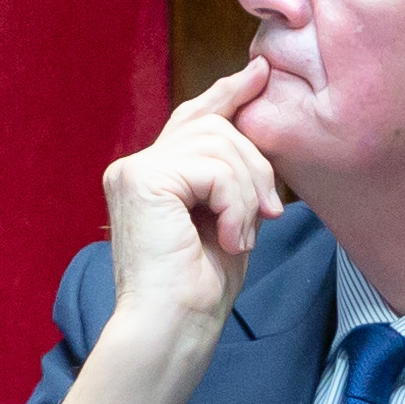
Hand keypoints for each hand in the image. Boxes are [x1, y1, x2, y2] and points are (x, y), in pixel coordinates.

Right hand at [103, 59, 281, 334]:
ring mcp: (133, 170)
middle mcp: (135, 167)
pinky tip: (231, 238)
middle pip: (216, 127)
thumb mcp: (228, 220)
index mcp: (152, 176)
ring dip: (247, 192)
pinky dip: (235, 205)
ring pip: (219, 144)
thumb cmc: (199, 291)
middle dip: (256, 165)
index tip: (260, 74)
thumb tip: (257, 129)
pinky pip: (213, 168)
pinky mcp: (141, 178)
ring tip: (243, 235)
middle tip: (271, 213)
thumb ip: (232, 177)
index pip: (193, 120)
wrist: (172, 329)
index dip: (228, 93)